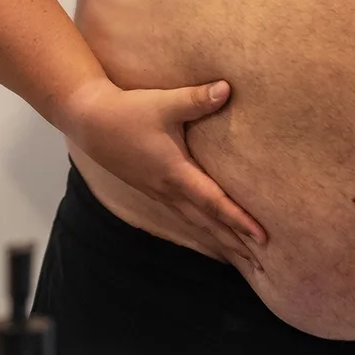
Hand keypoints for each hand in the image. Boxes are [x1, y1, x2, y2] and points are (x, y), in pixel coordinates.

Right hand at [59, 78, 267, 267]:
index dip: (239, 220)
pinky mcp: (153, 188)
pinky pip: (184, 216)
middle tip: (264, 266)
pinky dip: (203, 229)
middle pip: (209, 223)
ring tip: (243, 258)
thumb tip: (226, 88)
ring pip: (196, 223)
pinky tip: (212, 233)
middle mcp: (168, 189)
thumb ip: (197, 98)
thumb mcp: (164, 103)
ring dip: (221, 241)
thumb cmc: (128, 111)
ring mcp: (159, 192)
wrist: (90, 121)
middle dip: (236, 244)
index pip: (214, 202)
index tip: (262, 237)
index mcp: (175, 173)